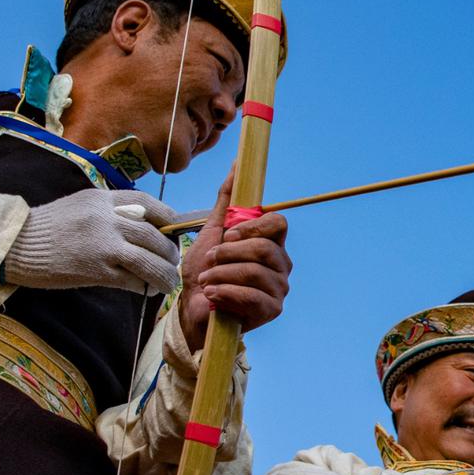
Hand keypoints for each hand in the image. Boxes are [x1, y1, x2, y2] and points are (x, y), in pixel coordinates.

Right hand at [3, 189, 180, 295]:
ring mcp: (103, 245)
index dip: (168, 219)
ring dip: (164, 274)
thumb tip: (144, 225)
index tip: (175, 230)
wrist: (16, 244)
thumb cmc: (48, 227)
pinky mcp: (95, 270)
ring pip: (149, 261)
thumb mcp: (81, 205)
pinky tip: (145, 290)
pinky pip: (131, 280)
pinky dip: (143, 286)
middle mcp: (107, 219)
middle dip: (170, 252)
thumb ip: (111, 210)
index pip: (149, 203)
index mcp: (103, 199)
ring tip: (167, 282)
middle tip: (173, 262)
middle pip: (154, 236)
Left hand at [178, 170, 292, 349]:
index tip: (228, 235)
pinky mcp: (272, 309)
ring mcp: (279, 288)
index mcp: (271, 243)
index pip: (277, 223)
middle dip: (228, 253)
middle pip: (264, 247)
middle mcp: (280, 264)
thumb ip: (227, 200)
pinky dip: (225, 292)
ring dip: (221, 274)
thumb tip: (236, 165)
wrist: (193, 309)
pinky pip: (252, 295)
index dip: (251, 226)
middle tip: (211, 260)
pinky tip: (213, 294)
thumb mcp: (212, 231)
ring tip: (207, 280)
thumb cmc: (204, 271)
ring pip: (255, 271)